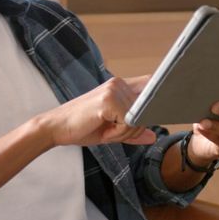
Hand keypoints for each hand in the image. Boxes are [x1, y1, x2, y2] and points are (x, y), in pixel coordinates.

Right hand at [40, 76, 156, 147]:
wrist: (56, 128)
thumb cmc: (82, 127)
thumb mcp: (112, 130)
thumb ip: (133, 131)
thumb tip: (153, 136)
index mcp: (121, 85)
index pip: (152, 85)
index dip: (159, 99)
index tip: (162, 109)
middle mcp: (119, 83)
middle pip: (148, 109)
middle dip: (135, 128)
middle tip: (113, 131)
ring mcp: (114, 90)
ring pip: (138, 119)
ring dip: (124, 133)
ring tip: (105, 130)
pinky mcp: (108, 100)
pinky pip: (128, 123)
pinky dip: (117, 134)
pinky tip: (103, 131)